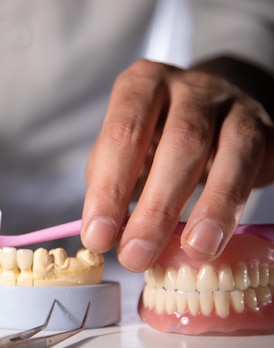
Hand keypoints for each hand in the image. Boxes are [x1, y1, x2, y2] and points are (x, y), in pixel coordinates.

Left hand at [82, 58, 273, 271]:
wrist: (214, 112)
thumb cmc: (156, 137)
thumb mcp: (124, 152)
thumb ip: (110, 184)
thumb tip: (104, 236)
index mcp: (142, 85)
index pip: (122, 134)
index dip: (109, 189)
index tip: (98, 237)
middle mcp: (188, 87)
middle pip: (177, 143)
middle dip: (155, 207)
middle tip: (136, 255)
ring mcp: (231, 104)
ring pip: (223, 153)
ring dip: (207, 208)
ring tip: (191, 250)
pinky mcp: (262, 129)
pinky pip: (252, 165)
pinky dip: (233, 205)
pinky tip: (217, 238)